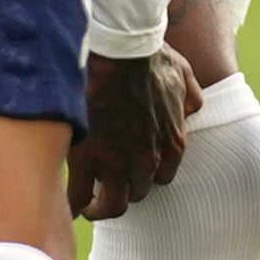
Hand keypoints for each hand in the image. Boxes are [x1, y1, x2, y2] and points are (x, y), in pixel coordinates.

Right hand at [69, 45, 198, 223]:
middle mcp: (148, 161)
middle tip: (107, 183)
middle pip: (137, 193)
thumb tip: (189, 110)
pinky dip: (74, 203)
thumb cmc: (150, 59)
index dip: (145, 175)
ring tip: (88, 203)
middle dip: (123, 188)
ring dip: (100, 207)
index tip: (131, 170)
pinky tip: (70, 200)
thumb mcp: (182, 76)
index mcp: (172, 145)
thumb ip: (189, 98)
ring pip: (112, 205)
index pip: (162, 178)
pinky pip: (79, 197)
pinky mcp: (87, 159)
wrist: (118, 53)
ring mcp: (117, 164)